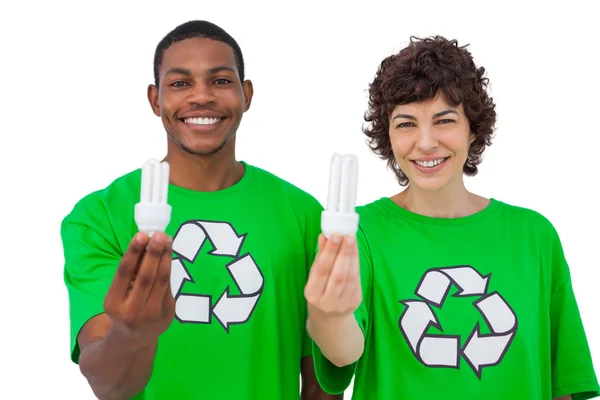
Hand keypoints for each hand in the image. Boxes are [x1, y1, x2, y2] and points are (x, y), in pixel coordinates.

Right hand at [103, 232, 173, 347]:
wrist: (134, 339)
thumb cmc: (125, 307)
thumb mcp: (118, 294)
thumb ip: (130, 273)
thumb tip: (144, 242)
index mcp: (114, 304)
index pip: (124, 274)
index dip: (134, 253)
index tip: (141, 235)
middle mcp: (132, 311)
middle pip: (146, 277)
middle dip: (154, 253)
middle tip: (159, 234)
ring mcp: (152, 314)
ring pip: (162, 280)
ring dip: (166, 257)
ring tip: (167, 240)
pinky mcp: (167, 314)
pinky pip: (168, 286)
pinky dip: (168, 268)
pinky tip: (168, 254)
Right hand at [304, 234, 361, 322]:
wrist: (328, 319)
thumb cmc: (318, 292)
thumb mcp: (314, 278)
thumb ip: (319, 258)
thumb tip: (324, 236)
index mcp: (312, 294)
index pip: (322, 270)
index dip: (329, 252)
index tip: (335, 235)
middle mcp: (327, 301)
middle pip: (338, 274)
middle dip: (344, 252)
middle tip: (348, 235)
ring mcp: (342, 304)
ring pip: (350, 277)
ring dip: (353, 256)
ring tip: (352, 240)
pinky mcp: (354, 303)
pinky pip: (357, 281)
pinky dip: (356, 264)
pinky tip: (355, 252)